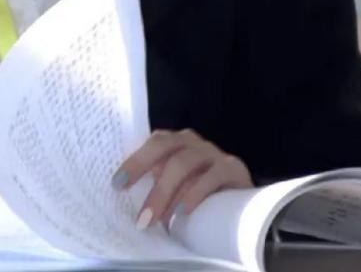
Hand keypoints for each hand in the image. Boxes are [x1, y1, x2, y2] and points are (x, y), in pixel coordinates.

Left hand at [111, 128, 252, 228]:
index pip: (151, 143)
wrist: (243, 201)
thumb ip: (156, 186)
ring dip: (165, 192)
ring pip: (183, 162)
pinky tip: (183, 211)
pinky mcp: (233, 167)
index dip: (134, 161)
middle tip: (135, 204)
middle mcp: (191, 142)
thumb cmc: (198, 193)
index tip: (117, 185)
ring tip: (155, 218)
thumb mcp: (174, 188)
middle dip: (145, 173)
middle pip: (164, 148)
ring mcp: (213, 151)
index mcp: (174, 142)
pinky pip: (211, 176)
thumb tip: (128, 203)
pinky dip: (194, 193)